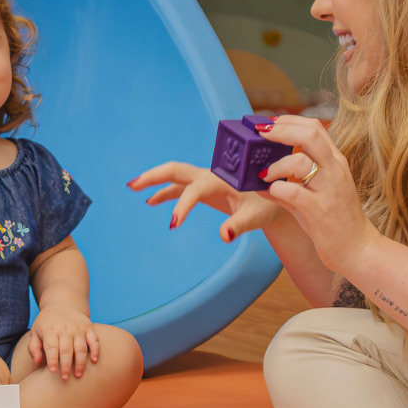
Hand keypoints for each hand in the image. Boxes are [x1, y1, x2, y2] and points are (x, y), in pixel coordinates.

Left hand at [27, 304, 97, 379]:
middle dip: (66, 365)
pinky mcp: (89, 327)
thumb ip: (34, 347)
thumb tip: (38, 362)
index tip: (53, 371)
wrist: (62, 304)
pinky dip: (95, 350)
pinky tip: (94, 360)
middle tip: (65, 378)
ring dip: (80, 362)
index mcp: (50, 330)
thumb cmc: (47, 323)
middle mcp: (65, 329)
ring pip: (81, 348)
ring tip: (78, 374)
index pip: (51, 347)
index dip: (52, 360)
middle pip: (66, 350)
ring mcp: (78, 328)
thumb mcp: (35, 331)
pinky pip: (94, 340)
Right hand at [128, 162, 281, 241]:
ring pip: (175, 176)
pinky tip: (150, 201)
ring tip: (133, 188)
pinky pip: (180, 188)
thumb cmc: (268, 206)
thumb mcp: (256, 217)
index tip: (173, 225)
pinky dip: (165, 193)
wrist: (275, 201)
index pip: (193, 189)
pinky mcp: (205, 188)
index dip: (182, 206)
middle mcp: (210, 175)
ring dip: (154, 181)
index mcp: (221, 179)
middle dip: (153, 176)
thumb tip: (224, 237)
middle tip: (132, 185)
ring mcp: (206, 180)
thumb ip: (239, 225)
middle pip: (175, 170)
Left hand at [256, 115, 379, 273]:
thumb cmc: (334, 220)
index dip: (289, 120)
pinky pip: (292, 192)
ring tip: (264, 175)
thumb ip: (292, 182)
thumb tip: (261, 176)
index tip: (269, 123)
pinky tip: (269, 193)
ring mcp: (329, 189)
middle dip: (280, 130)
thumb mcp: (316, 194)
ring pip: (300, 161)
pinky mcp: (320, 210)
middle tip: (260, 135)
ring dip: (275, 166)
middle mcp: (335, 170)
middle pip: (309, 134)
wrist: (357, 248)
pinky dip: (275, 190)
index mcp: (335, 162)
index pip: (315, 127)